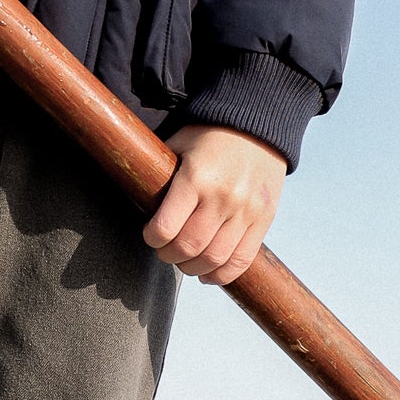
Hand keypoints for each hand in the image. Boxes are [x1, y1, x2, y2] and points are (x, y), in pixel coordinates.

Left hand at [142, 123, 285, 284]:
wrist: (258, 124)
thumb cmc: (209, 134)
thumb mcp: (178, 144)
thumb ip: (162, 172)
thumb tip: (136, 195)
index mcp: (195, 178)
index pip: (165, 227)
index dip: (151, 238)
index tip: (149, 236)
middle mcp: (221, 197)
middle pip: (188, 247)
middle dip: (169, 255)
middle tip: (164, 251)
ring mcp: (245, 211)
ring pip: (214, 259)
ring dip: (192, 268)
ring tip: (184, 262)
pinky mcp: (263, 220)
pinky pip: (241, 260)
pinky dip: (221, 275)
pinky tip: (206, 274)